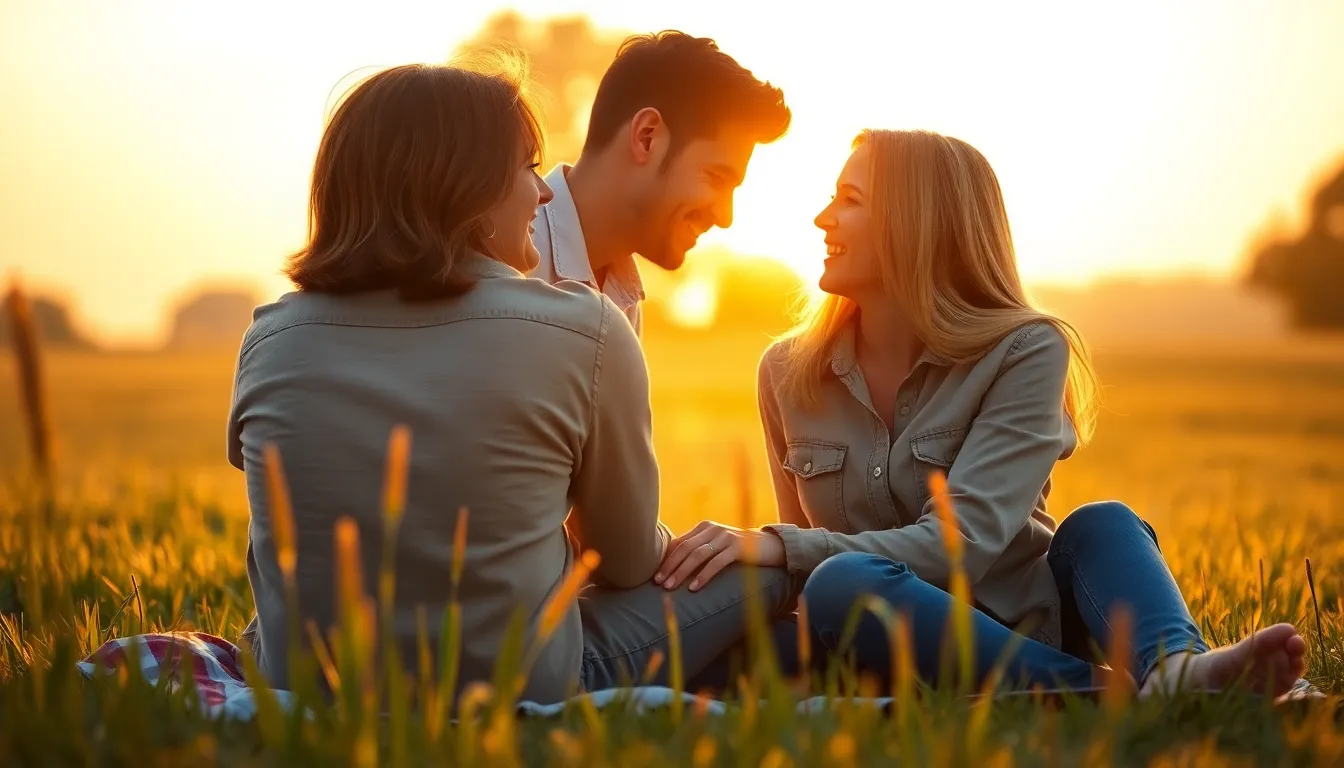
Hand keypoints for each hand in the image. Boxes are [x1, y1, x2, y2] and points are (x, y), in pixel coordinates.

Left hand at [655, 521, 785, 591]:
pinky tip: (694, 588)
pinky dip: (704, 576)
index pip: (680, 543)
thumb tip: (671, 565)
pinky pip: (717, 563)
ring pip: (698, 555)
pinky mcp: (738, 548)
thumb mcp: (716, 546)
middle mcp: (713, 529)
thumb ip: (698, 550)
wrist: (770, 546)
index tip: (654, 576)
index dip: (666, 559)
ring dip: (682, 572)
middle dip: (670, 566)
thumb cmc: (738, 550)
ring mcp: (726, 537)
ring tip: (671, 587)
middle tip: (658, 583)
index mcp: (704, 527)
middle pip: (685, 548)